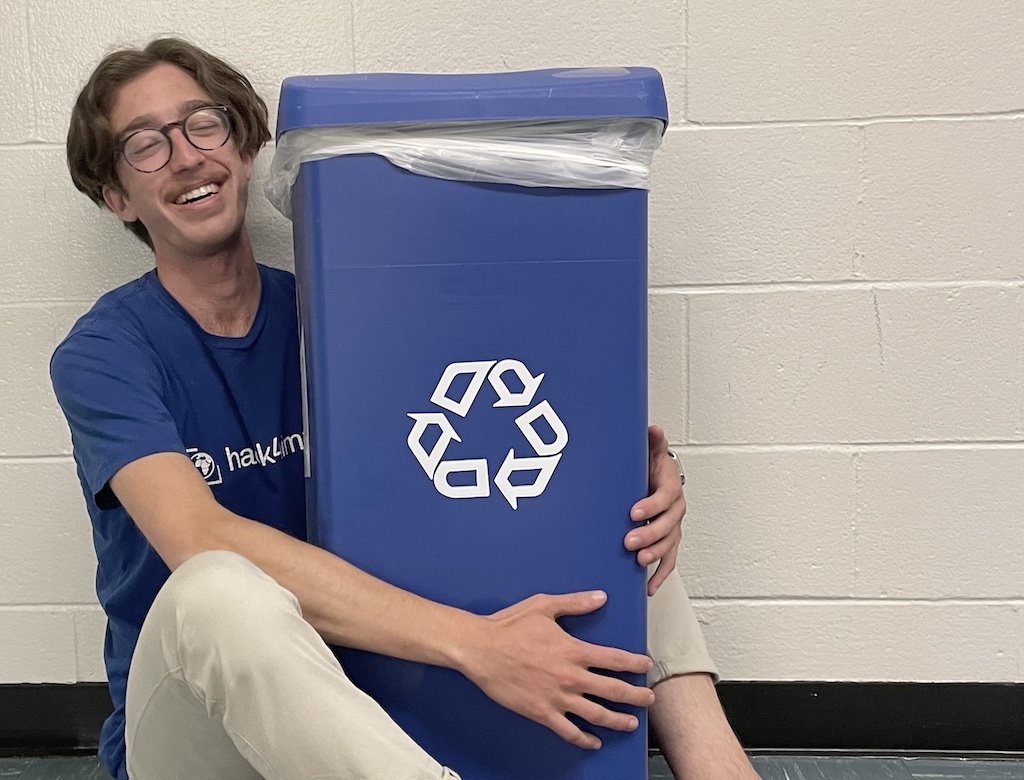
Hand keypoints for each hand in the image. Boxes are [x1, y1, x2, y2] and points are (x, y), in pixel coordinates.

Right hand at [460, 591, 654, 749]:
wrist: (480, 649)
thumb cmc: (510, 625)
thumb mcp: (544, 606)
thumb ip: (575, 603)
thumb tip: (601, 597)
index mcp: (574, 650)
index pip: (615, 659)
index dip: (635, 664)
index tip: (646, 666)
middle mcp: (571, 677)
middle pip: (613, 690)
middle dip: (636, 696)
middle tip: (649, 698)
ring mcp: (557, 698)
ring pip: (597, 715)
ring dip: (618, 720)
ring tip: (632, 723)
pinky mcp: (542, 713)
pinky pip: (569, 732)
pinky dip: (585, 739)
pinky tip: (594, 742)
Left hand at [626, 425, 684, 595]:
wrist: (655, 478)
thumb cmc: (650, 467)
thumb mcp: (650, 451)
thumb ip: (652, 442)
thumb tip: (654, 429)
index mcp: (670, 486)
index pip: (664, 497)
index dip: (651, 506)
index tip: (634, 513)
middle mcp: (675, 509)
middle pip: (668, 525)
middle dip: (649, 535)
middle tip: (629, 541)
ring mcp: (672, 527)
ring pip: (669, 544)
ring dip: (655, 554)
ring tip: (639, 561)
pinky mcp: (667, 541)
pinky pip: (669, 561)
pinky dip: (660, 574)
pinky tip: (649, 586)